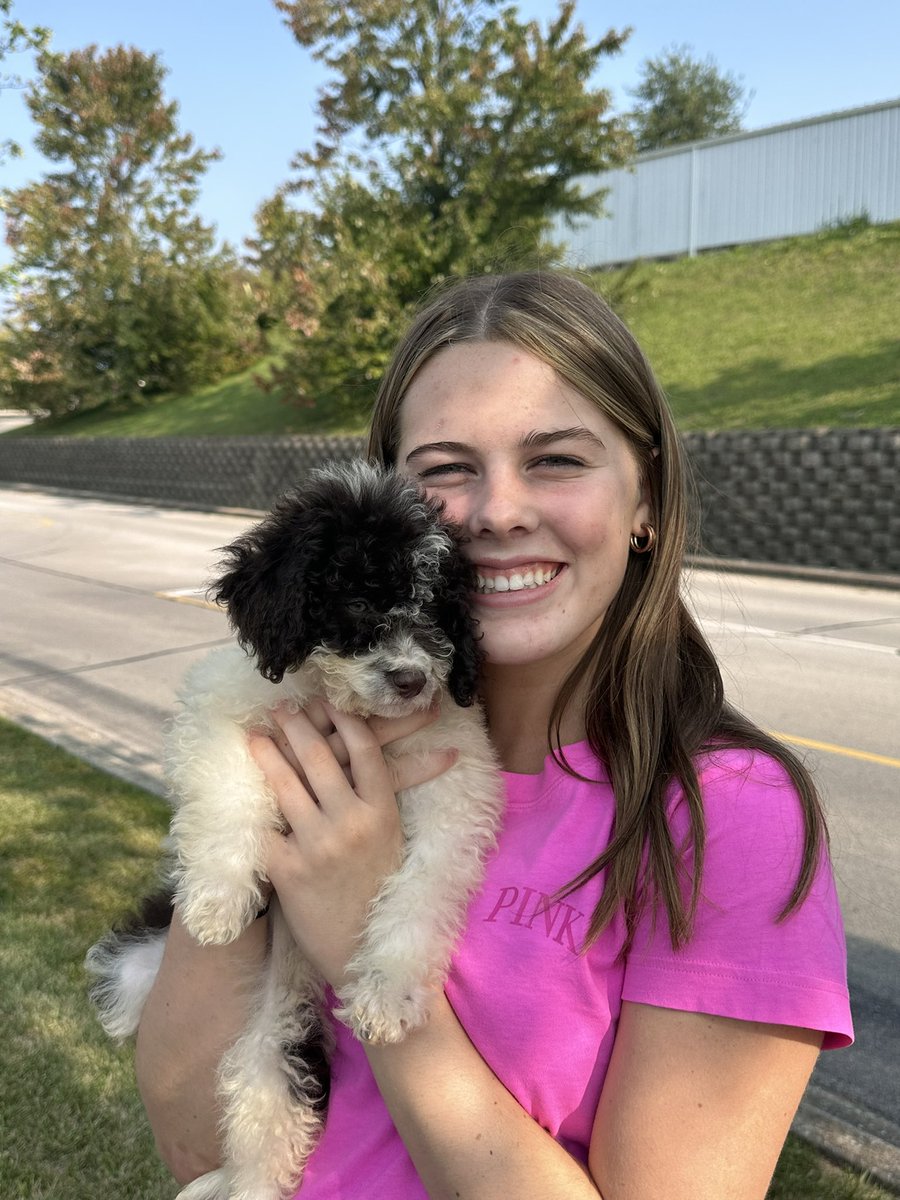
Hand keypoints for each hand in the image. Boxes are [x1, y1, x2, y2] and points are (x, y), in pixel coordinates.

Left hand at [248, 701, 455, 990]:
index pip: (365, 749)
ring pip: (286, 784)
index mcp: (384, 813)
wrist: (363, 953)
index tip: (328, 701)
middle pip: (321, 756)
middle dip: (298, 725)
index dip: (345, 719)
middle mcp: (352, 823)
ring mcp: (318, 845)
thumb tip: (383, 755)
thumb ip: (379, 799)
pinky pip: (264, 827)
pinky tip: (239, 789)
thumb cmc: (380, 893)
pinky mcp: (288, 869)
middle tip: (282, 707)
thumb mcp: (393, 840)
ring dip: (268, 753)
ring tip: (255, 735)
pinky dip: (251, 806)